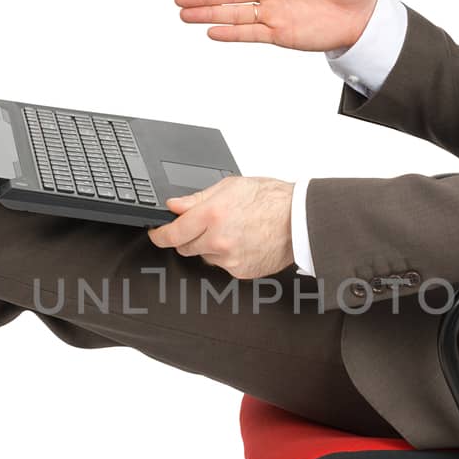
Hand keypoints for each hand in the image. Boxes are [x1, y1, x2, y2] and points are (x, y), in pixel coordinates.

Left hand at [146, 176, 295, 279]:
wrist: (300, 220)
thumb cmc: (271, 199)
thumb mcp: (230, 186)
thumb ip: (197, 199)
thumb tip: (174, 206)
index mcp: (212, 215)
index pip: (172, 233)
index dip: (160, 235)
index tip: (157, 234)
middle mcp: (217, 240)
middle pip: (184, 247)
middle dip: (188, 237)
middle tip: (206, 225)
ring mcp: (228, 259)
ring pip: (204, 256)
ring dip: (209, 247)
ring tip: (232, 231)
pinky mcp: (239, 272)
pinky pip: (223, 265)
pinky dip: (227, 256)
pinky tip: (243, 242)